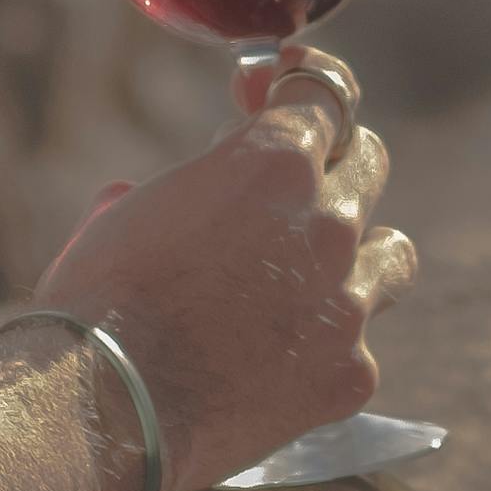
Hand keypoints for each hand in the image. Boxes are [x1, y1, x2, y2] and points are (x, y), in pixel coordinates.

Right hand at [29, 45, 416, 490]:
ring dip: (359, 253)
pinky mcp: (350, 374)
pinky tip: (279, 361)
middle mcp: (328, 222)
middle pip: (369, 162)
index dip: (291, 82)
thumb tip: (196, 197)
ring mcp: (348, 302)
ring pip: (392, 255)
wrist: (102, 408)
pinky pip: (358, 344)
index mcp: (275, 162)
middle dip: (330, 164)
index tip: (266, 91)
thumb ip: (195, 186)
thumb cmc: (98, 301)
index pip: (324, 91)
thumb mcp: (132, 209)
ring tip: (313, 274)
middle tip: (287, 191)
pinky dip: (326, 346)